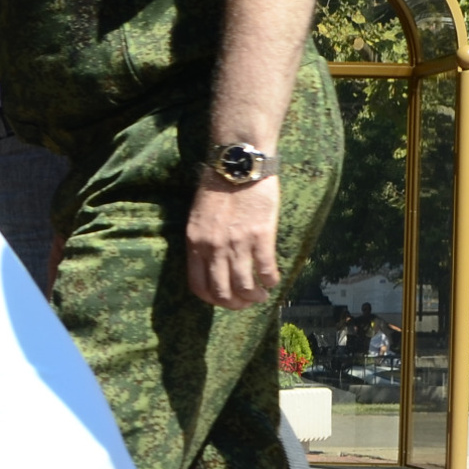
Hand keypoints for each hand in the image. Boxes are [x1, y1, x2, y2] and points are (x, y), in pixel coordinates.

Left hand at [186, 174, 282, 308]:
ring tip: (261, 295)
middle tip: (246, 302)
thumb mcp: (198, 216)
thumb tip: (211, 263)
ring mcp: (237, 243)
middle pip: (222, 292)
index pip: (199, 286)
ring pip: (244, 286)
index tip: (224, 299)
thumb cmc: (218, 186)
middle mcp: (213, 248)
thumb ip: (202, 241)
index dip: (213, 299)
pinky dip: (270, 280)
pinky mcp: (260, 236)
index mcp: (195, 243)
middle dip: (236, 304)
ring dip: (255, 296)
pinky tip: (273, 280)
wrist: (238, 164)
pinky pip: (265, 269)